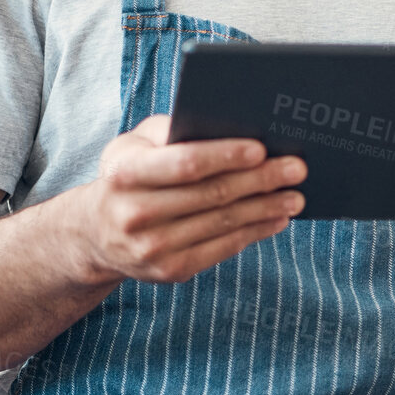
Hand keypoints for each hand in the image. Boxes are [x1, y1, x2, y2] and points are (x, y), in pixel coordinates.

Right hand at [71, 114, 305, 285]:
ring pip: (223, 223)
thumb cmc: (129, 174)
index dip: (225, 156)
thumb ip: (172, 130)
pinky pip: (223, 248)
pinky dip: (255, 232)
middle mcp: (135, 213)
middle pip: (212, 194)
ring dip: (266, 208)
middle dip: (261, 180)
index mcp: (125, 172)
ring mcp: (152, 248)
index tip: (261, 148)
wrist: (97, 232)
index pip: (184, 163)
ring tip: (296, 195)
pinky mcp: (170, 271)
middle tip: (297, 168)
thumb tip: (227, 124)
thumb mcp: (135, 143)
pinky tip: (276, 219)